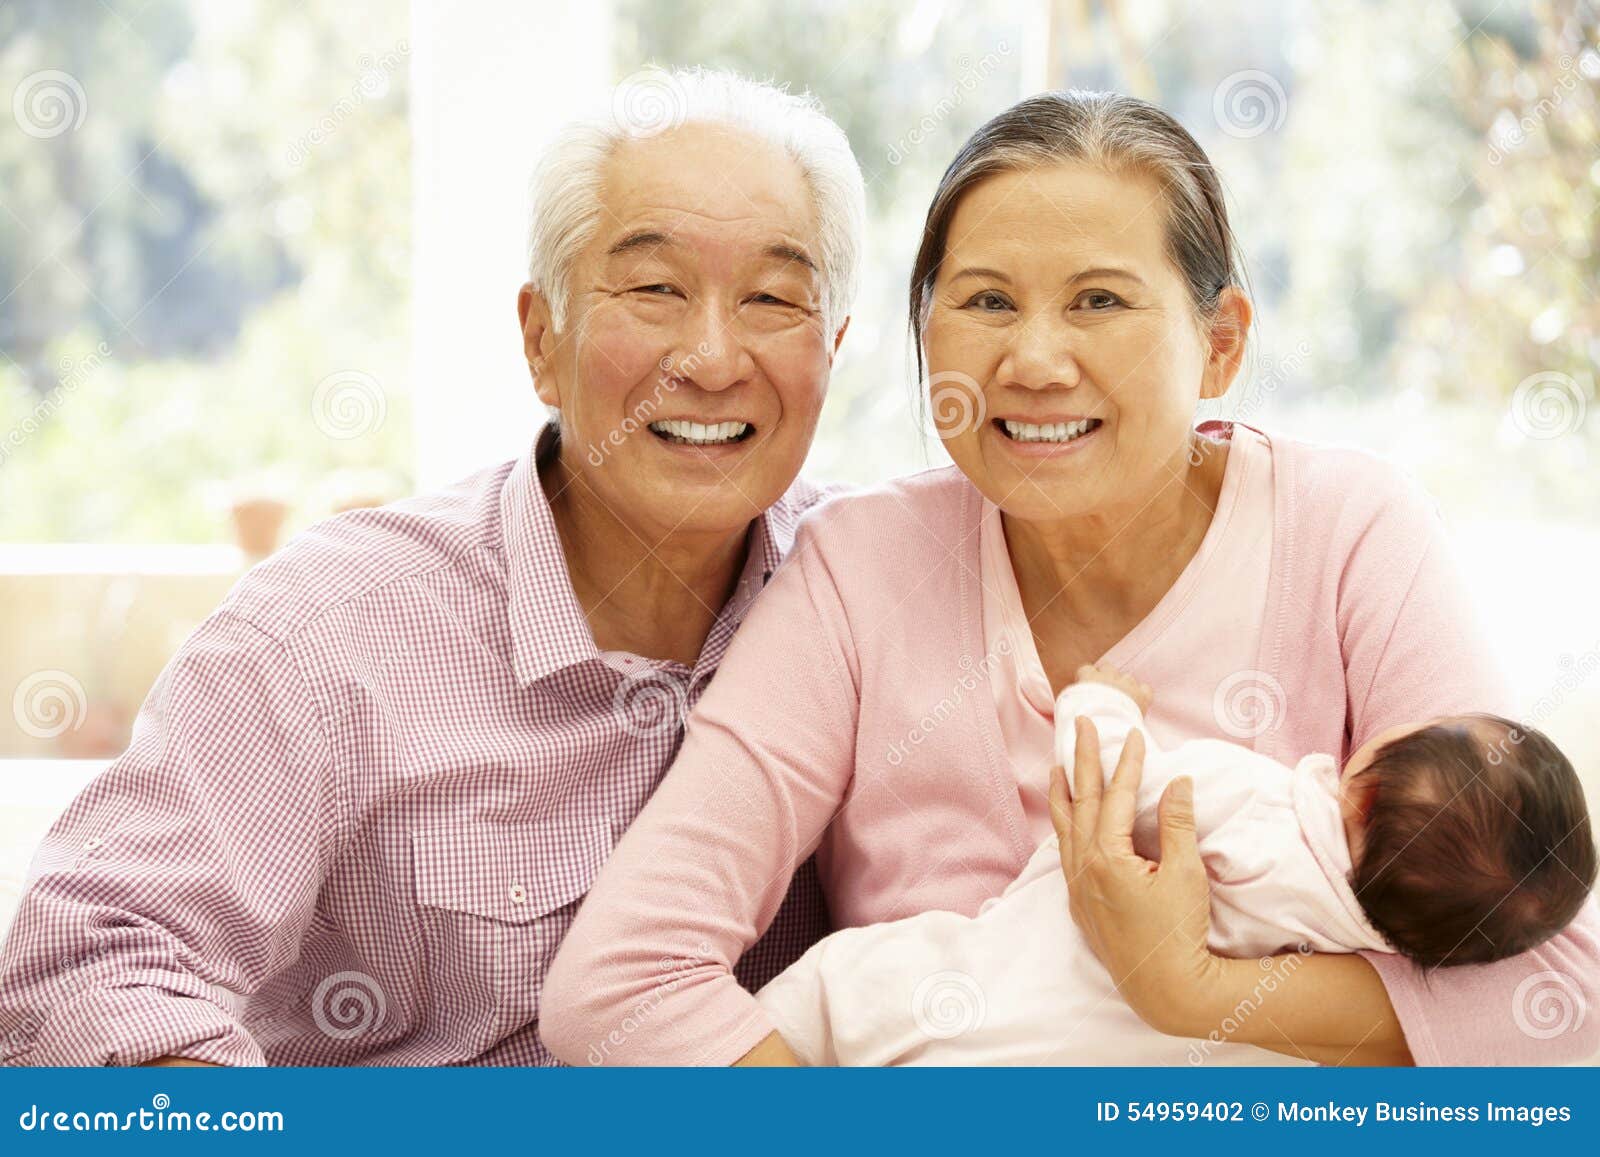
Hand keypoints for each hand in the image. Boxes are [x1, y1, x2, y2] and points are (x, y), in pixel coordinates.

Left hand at [1049, 715, 1216, 1036]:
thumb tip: (1178, 781)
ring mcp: (1078, 888)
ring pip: (1064, 828)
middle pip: (1079, 803)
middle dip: (1081, 761)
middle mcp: (1083, 869)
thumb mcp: (1186, 873)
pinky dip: (1065, 828)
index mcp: (1106, 857)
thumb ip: (1178, 824)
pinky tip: (1067, 820)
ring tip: (1059, 765)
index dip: (1126, 764)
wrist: (1166, 988)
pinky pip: (1066, 854)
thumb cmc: (1179, 932)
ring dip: (1063, 793)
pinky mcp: (1081, 905)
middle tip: (1080, 726)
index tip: (1134, 736)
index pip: (1114, 798)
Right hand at [1074, 663, 1152, 713]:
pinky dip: (1142, 695)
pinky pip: (1145, 689)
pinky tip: (1137, 703)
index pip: (1086, 669)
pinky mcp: (1142, 696)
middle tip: (1103, 694)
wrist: (1106, 731)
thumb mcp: (1069, 707)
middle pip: (1107, 667)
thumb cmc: (1083, 720)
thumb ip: (1072, 697)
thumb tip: (1071, 697)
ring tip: (1120, 702)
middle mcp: (1109, 676)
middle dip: (1106, 678)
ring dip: (1124, 686)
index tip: (1086, 690)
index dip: (1086, 679)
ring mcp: (1128, 684)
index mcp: (1089, 677)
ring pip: (1127, 678)